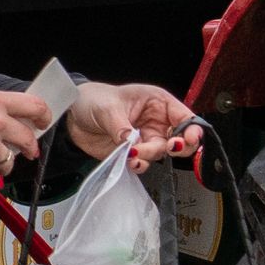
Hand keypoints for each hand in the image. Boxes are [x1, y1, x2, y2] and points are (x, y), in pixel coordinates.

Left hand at [66, 80, 201, 171]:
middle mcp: (156, 122)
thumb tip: (132, 144)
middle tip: (167, 148)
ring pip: (160, 153)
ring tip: (132, 151)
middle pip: (181, 139)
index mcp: (158, 103)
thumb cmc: (93, 99)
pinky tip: (130, 161)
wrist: (72, 115)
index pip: (185, 117)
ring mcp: (146, 138)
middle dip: (176, 147)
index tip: (187, 139)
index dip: (192, 130)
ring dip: (149, 155)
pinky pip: (144, 163)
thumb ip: (122, 127)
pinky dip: (139, 165)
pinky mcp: (134, 153)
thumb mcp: (107, 107)